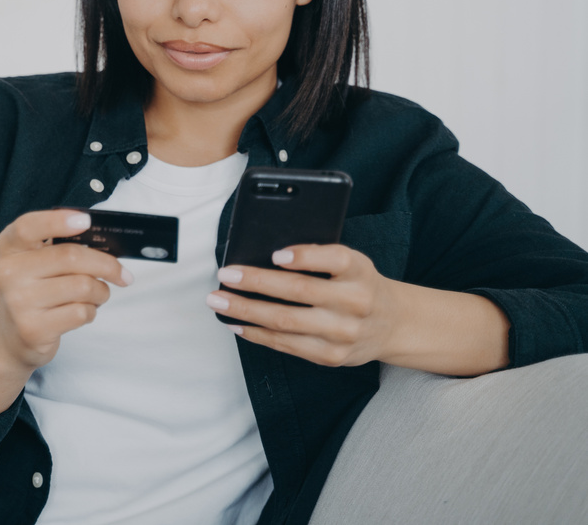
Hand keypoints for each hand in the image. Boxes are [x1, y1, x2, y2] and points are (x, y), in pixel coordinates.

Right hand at [0, 209, 132, 371]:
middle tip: (122, 274)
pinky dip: (91, 311)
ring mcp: (17, 302)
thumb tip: (108, 247)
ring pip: (82, 286)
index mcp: (8, 247)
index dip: (57, 221)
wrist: (13, 337)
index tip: (86, 221)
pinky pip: (80, 312)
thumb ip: (61, 247)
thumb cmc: (34, 291)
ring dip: (101, 291)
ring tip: (98, 294)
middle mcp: (7, 272)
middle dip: (106, 264)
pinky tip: (83, 312)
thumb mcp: (35, 263)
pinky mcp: (32, 329)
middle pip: (69, 256)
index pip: (27, 227)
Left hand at [205, 244, 399, 366]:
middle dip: (255, 283)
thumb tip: (265, 257)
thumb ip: (319, 256)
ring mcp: (343, 334)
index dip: (304, 256)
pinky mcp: (331, 357)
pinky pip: (286, 345)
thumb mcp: (351, 262)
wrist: (392, 324)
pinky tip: (237, 323)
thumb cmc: (360, 284)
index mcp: (359, 272)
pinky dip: (257, 334)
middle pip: (298, 291)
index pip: (334, 259)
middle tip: (225, 275)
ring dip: (246, 311)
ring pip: (286, 322)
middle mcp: (355, 303)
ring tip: (219, 301)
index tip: (275, 255)